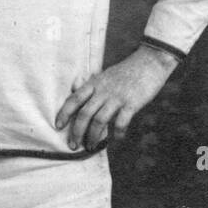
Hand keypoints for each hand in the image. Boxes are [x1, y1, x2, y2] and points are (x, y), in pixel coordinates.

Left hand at [55, 44, 177, 150]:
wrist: (150, 61)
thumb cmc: (126, 71)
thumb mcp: (104, 74)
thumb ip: (90, 84)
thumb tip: (74, 90)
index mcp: (94, 83)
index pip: (74, 99)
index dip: (64, 113)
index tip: (58, 126)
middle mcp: (103, 91)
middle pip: (84, 114)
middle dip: (77, 132)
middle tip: (74, 145)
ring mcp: (118, 97)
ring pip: (99, 120)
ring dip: (93, 136)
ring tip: (91, 146)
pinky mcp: (132, 103)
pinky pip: (121, 122)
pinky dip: (117, 133)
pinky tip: (117, 138)